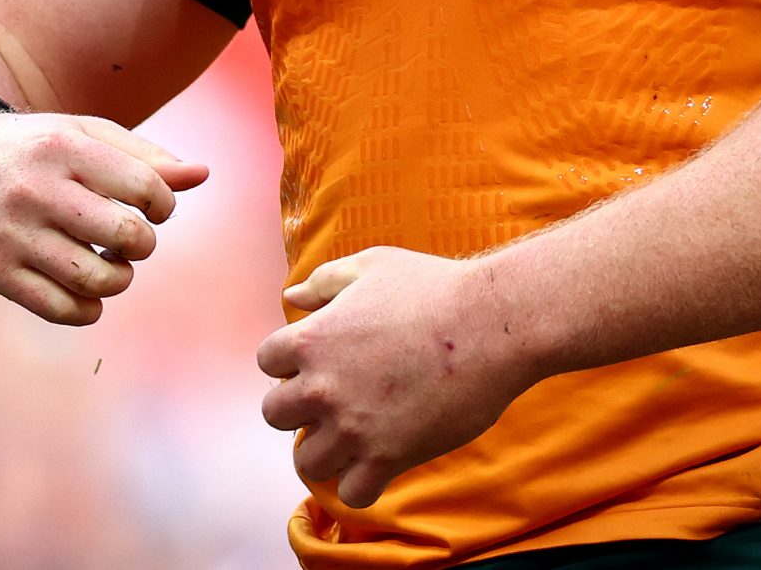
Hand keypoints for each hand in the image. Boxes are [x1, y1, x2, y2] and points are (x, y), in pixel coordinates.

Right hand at [0, 113, 206, 325]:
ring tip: (111, 264)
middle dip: (142, 244)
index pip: (145, 189)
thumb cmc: (37, 151)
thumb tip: (203, 174)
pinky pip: (60, 310)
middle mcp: (37, 191)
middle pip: (125, 236)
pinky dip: (87, 309)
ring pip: (95, 280)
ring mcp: (12, 235)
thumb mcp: (86, 136)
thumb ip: (146, 157)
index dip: (163, 205)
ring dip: (118, 279)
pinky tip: (86, 292)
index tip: (153, 208)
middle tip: (131, 238)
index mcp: (65, 149)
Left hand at [256, 247, 539, 509]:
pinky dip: (362, 483)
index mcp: (312, 338)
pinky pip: (352, 493)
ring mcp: (353, 427)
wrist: (492, 324)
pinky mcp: (387, 457)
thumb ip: (326, 280)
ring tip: (355, 435)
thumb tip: (295, 295)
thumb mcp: (373, 266)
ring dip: (327, 450)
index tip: (321, 360)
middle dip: (300, 407)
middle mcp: (322, 387)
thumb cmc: (435, 288)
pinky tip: (381, 462)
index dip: (292, 360)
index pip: (268, 361)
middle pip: (275, 414)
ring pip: (308, 461)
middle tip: (335, 400)